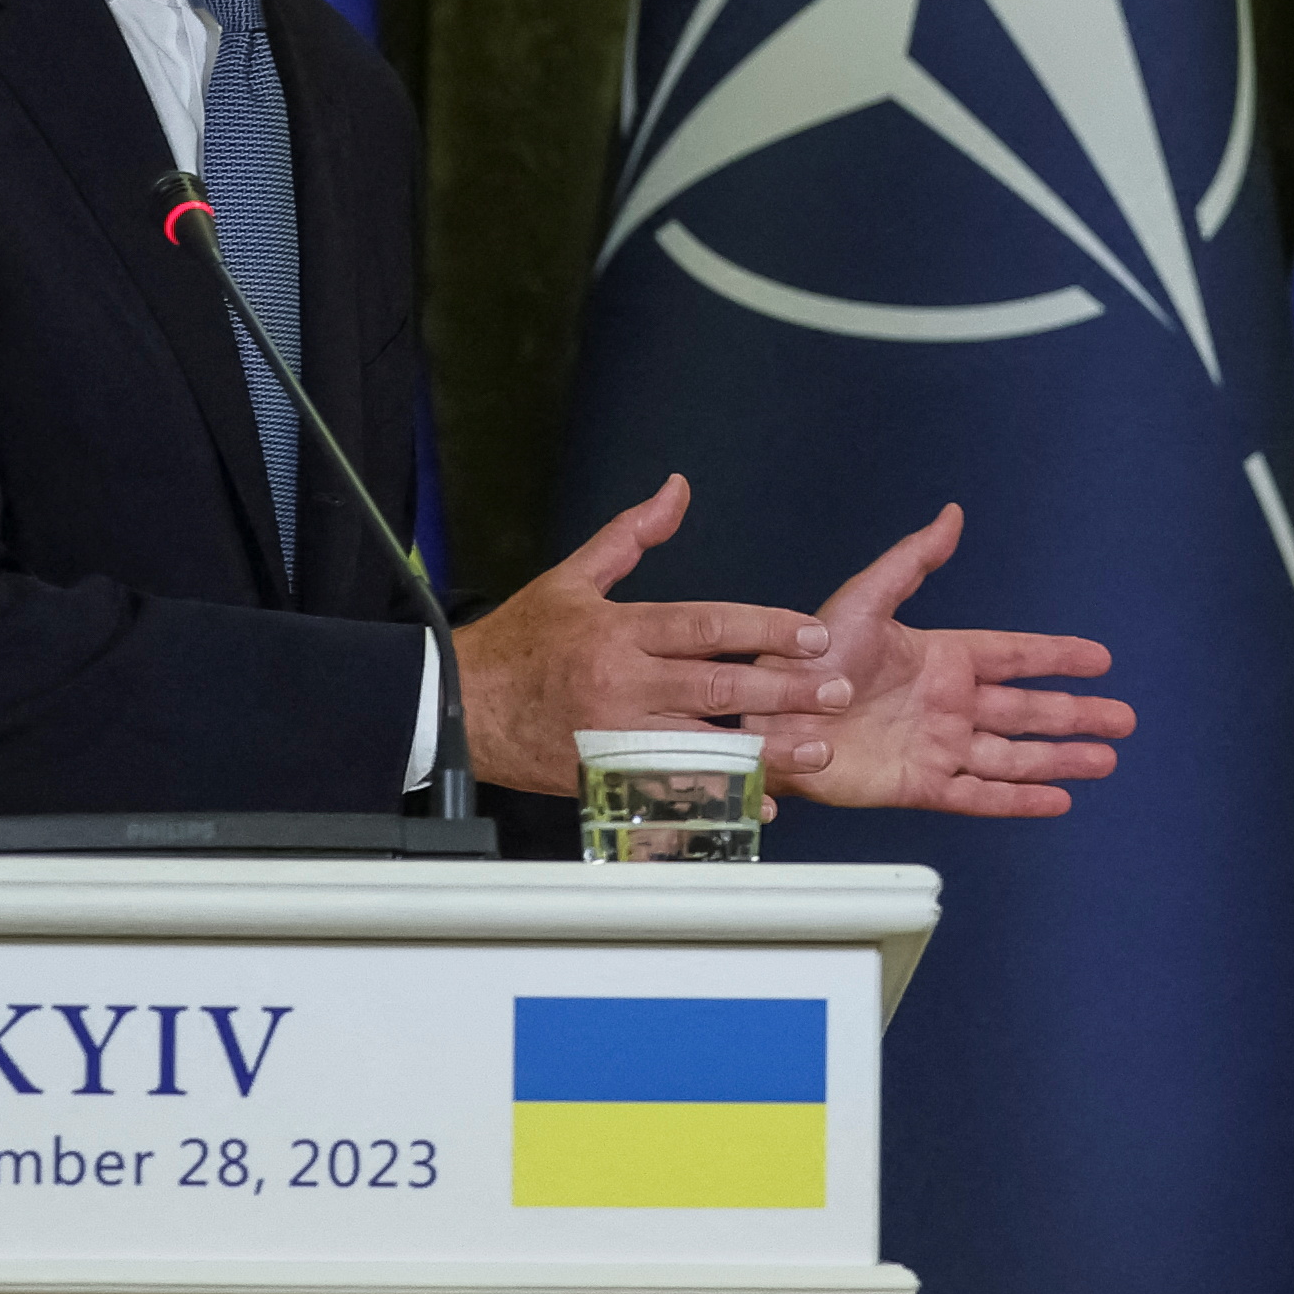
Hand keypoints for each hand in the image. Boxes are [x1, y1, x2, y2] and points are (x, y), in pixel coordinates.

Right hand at [453, 474, 848, 794]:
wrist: (455, 705)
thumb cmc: (517, 642)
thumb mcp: (571, 578)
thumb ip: (630, 536)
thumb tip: (677, 490)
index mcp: (620, 630)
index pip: (707, 626)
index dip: (765, 630)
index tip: (814, 635)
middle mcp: (622, 683)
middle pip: (716, 687)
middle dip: (784, 689)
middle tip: (837, 690)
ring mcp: (613, 736)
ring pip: (702, 745)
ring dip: (764, 752)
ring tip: (816, 751)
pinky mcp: (603, 777)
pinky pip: (670, 791)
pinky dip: (718, 799)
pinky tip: (762, 804)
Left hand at [768, 502, 1134, 819]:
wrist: (768, 715)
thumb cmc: (802, 655)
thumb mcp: (865, 598)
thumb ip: (913, 562)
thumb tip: (952, 515)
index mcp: (940, 658)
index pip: (1015, 657)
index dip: (1058, 657)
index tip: (1100, 660)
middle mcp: (946, 705)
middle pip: (1028, 711)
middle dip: (1077, 715)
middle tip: (1125, 719)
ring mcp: (936, 747)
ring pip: (1015, 756)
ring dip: (1061, 760)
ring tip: (1105, 761)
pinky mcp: (918, 785)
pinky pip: (980, 795)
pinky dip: (1020, 801)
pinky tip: (1055, 801)